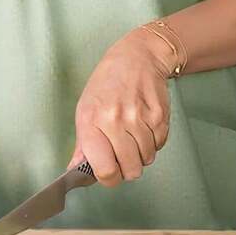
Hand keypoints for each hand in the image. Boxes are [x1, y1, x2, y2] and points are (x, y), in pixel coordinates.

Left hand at [66, 28, 171, 186]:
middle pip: (130, 170)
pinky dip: (153, 142)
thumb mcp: (86, 108)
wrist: (137, 57)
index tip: (108, 172)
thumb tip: (76, 169)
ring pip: (146, 159)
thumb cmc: (107, 82)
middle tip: (122, 152)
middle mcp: (116, 120)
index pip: (104, 169)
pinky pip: (159, 146)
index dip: (108, 177)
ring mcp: (139, 118)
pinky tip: (144, 125)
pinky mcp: (159, 116)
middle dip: (126, 167)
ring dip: (141, 153)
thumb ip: (83, 143)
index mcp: (92, 120)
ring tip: (133, 133)